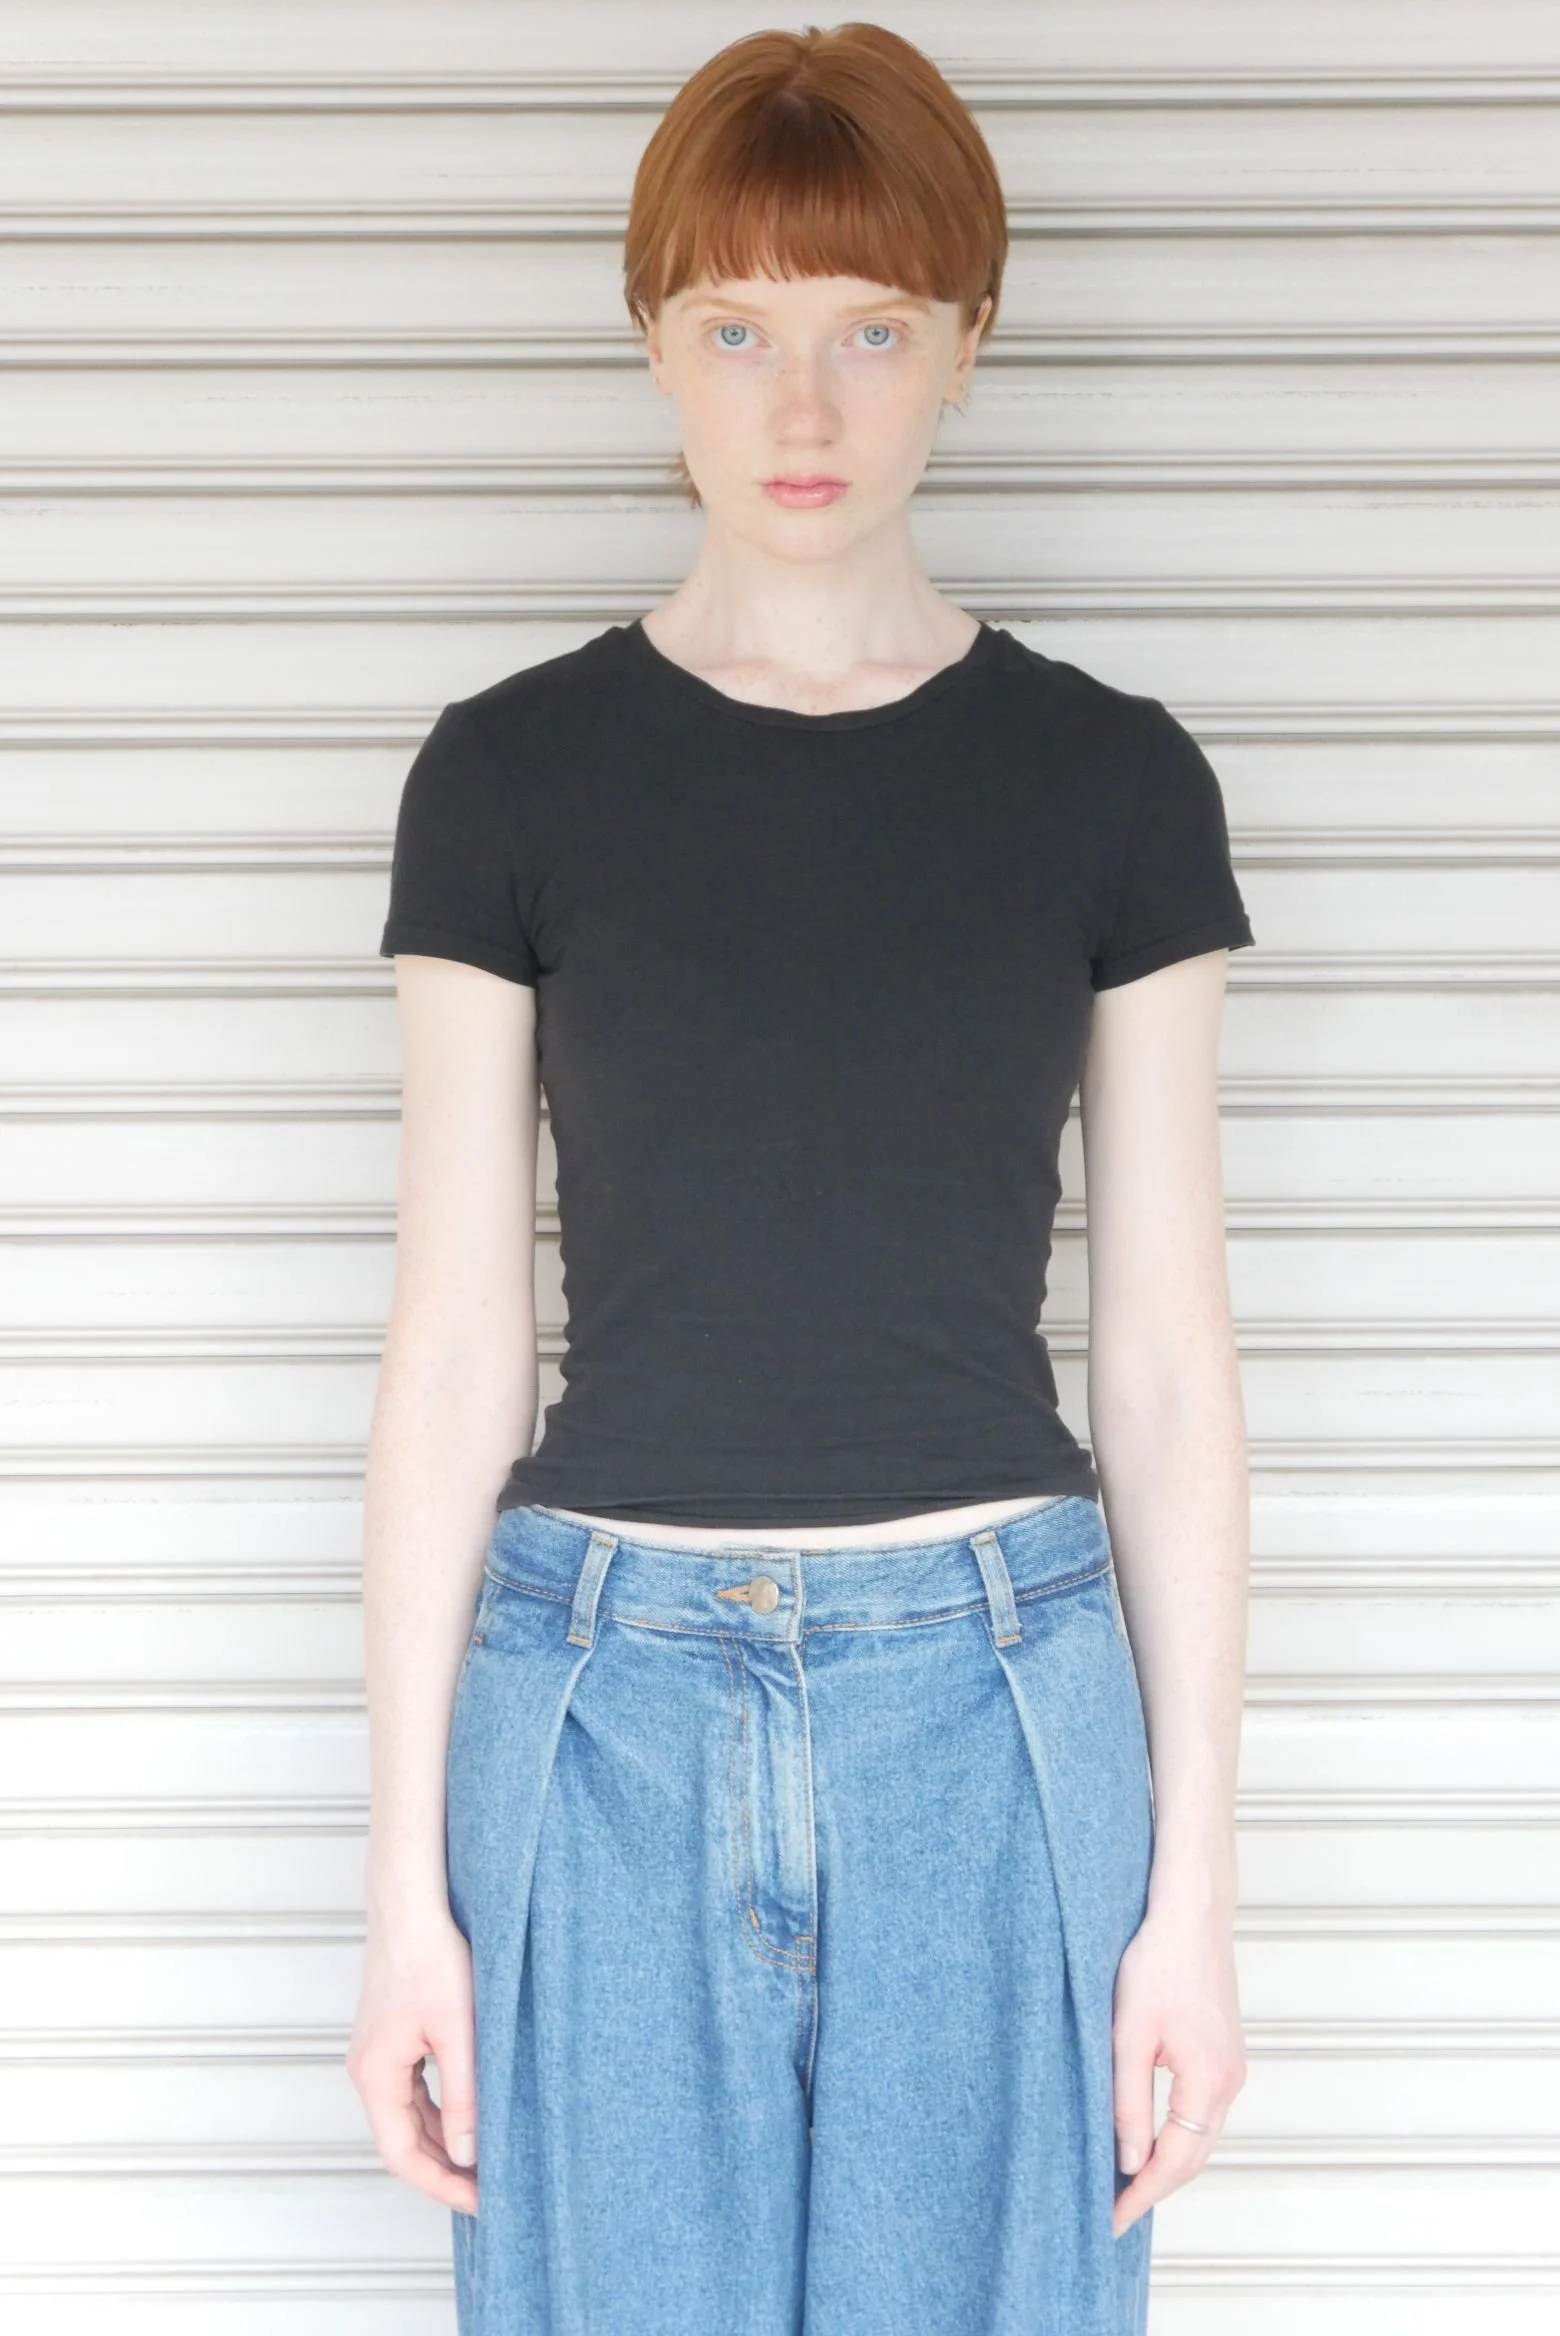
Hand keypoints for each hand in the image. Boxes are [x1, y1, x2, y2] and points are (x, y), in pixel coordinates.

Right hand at [347, 1905, 478, 2215]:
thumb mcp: (459, 2032)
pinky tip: (467, 2120)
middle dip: (443, 2170)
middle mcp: (368, 2070)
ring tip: (484, 2162)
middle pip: (402, 2141)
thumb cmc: (432, 1957)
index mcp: (376, 2074)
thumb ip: (464, 2096)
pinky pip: (412, 2093)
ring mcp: (377, 2054)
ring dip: (441, 2143)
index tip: (479, 2202)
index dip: (440, 2185)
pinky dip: (437, 2113)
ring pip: (407, 2118)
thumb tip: (469, 2155)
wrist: (411, 1904)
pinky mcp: (391, 2039)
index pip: (402, 2155)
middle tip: (488, 2190)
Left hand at [1110, 1891, 1246, 2236]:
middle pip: (1194, 2157)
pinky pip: (1202, 2112)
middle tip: (1114, 2212)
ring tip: (1125, 2184)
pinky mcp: (1223, 2053)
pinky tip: (1150, 2140)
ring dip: (1167, 2163)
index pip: (1175, 2162)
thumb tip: (1127, 2162)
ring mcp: (1231, 2067)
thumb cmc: (1158, 1962)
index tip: (1111, 2220)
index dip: (1142, 2195)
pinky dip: (1177, 2135)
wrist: (1189, 1914)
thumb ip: (1128, 2104)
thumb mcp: (1128, 2037)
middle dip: (1155, 2188)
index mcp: (1210, 2082)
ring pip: (1200, 2136)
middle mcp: (1230, 2081)